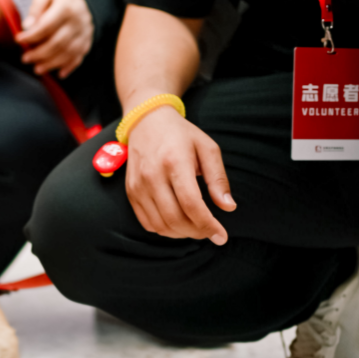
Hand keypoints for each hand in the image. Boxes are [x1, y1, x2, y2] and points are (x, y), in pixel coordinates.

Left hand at [16, 0, 92, 77]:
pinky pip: (79, 56)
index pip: (47, 25)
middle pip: (58, 42)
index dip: (32, 35)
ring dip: (52, 63)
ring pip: (69, 52)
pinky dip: (69, 66)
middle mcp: (78, 20)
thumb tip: (27, 25)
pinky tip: (59, 73)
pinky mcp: (87, 41)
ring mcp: (85, 32)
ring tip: (37, 68)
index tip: (19, 39)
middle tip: (25, 58)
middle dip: (40, 53)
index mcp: (66, 6)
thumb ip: (36, 7)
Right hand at [124, 105, 235, 244]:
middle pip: (175, 218)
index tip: (221, 236)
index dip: (208, 225)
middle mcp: (152, 175)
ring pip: (160, 224)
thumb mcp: (207, 148)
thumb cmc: (181, 134)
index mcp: (174, 162)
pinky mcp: (130, 190)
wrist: (146, 120)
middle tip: (210, 231)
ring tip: (195, 227)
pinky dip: (164, 229)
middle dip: (197, 232)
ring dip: (181, 233)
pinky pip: (146, 222)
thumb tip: (228, 207)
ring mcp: (138, 184)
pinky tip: (176, 222)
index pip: (191, 204)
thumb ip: (218, 178)